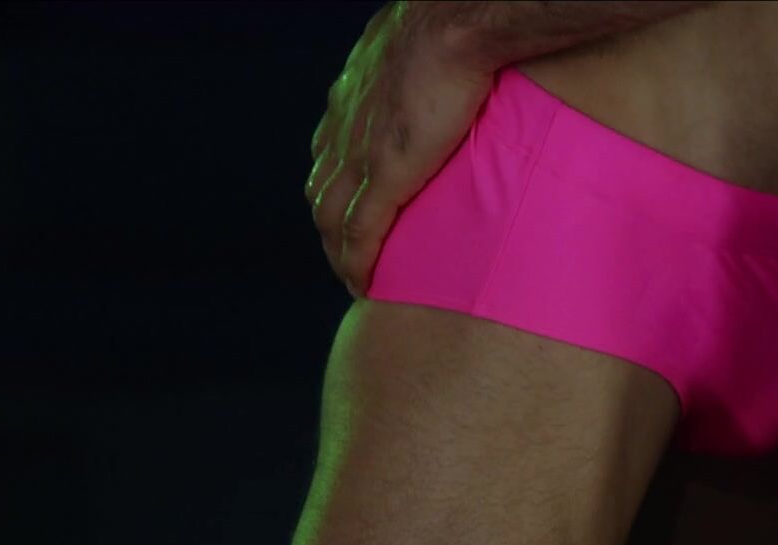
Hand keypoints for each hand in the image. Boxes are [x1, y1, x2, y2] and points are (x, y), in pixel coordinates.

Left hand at [306, 2, 498, 297]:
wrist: (456, 21)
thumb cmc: (451, 21)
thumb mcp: (418, 40)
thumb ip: (417, 65)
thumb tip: (449, 68)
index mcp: (353, 93)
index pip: (330, 151)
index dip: (337, 185)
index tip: (351, 209)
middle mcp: (343, 124)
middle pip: (321, 189)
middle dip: (331, 227)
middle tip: (352, 255)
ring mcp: (360, 152)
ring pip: (330, 218)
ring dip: (338, 253)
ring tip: (358, 277)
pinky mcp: (384, 175)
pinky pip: (359, 233)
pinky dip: (356, 263)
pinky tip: (364, 285)